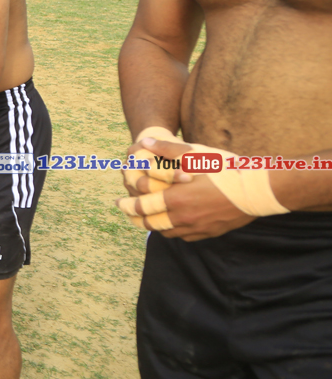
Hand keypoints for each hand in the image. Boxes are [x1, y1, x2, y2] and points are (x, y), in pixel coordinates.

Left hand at [116, 138, 252, 240]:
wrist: (260, 190)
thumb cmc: (228, 169)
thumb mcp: (197, 154)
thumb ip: (168, 149)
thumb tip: (146, 142)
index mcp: (177, 199)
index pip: (143, 207)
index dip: (128, 206)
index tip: (118, 202)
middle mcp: (184, 218)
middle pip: (150, 224)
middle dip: (135, 218)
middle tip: (127, 212)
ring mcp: (198, 228)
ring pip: (166, 232)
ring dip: (153, 225)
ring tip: (146, 218)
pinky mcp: (210, 233)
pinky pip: (184, 236)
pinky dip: (173, 230)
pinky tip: (171, 222)